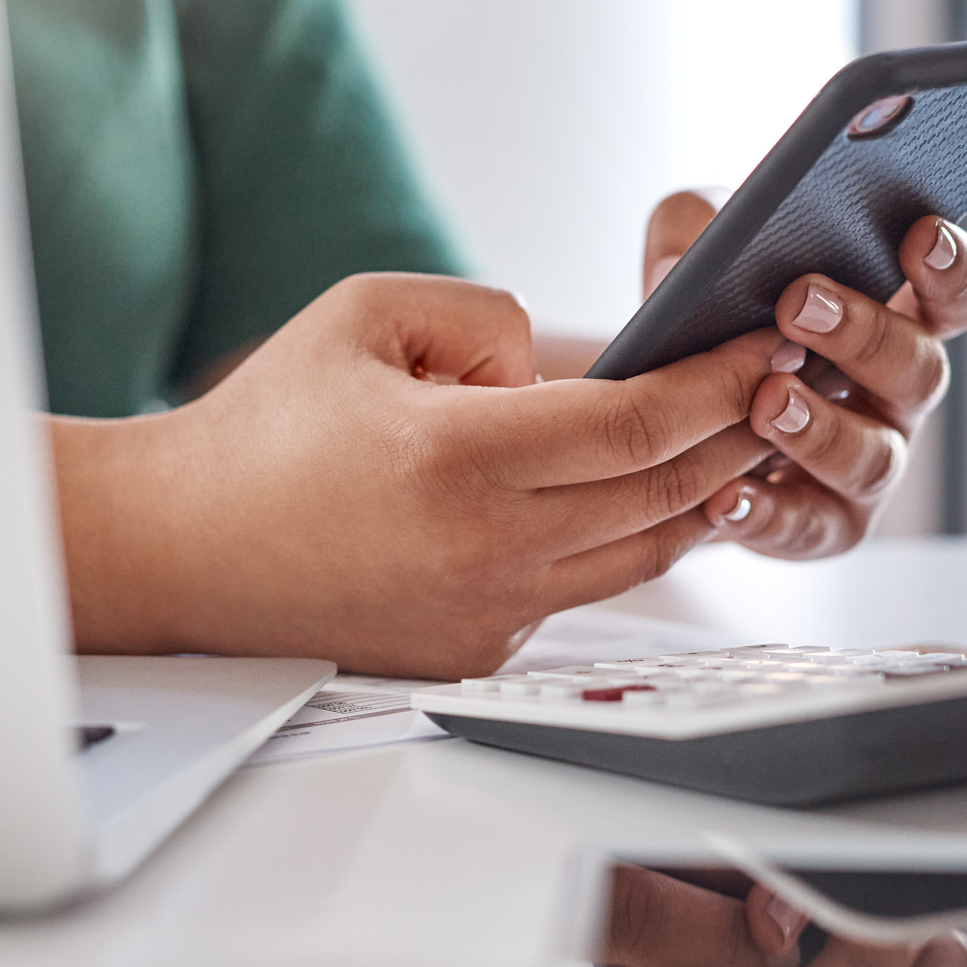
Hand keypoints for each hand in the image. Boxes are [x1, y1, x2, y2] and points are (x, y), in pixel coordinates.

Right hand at [47, 273, 793, 677]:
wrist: (180, 548)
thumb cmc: (263, 428)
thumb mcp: (366, 314)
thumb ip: (486, 317)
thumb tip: (568, 368)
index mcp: (457, 460)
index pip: (639, 428)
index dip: (720, 384)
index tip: (766, 345)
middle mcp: (483, 551)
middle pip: (665, 496)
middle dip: (739, 432)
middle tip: (786, 380)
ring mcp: (484, 615)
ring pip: (644, 555)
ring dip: (705, 495)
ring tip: (743, 435)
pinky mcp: (474, 652)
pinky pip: (583, 590)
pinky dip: (630, 540)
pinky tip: (654, 496)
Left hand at [641, 190, 966, 557]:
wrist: (670, 425)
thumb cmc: (709, 323)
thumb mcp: (694, 254)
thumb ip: (695, 226)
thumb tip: (700, 245)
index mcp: (893, 319)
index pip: (955, 296)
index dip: (952, 268)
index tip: (921, 234)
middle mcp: (897, 396)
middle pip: (918, 369)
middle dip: (863, 334)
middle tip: (798, 302)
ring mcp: (869, 466)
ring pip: (872, 457)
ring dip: (822, 429)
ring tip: (767, 402)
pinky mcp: (823, 526)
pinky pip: (806, 528)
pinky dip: (766, 514)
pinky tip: (725, 497)